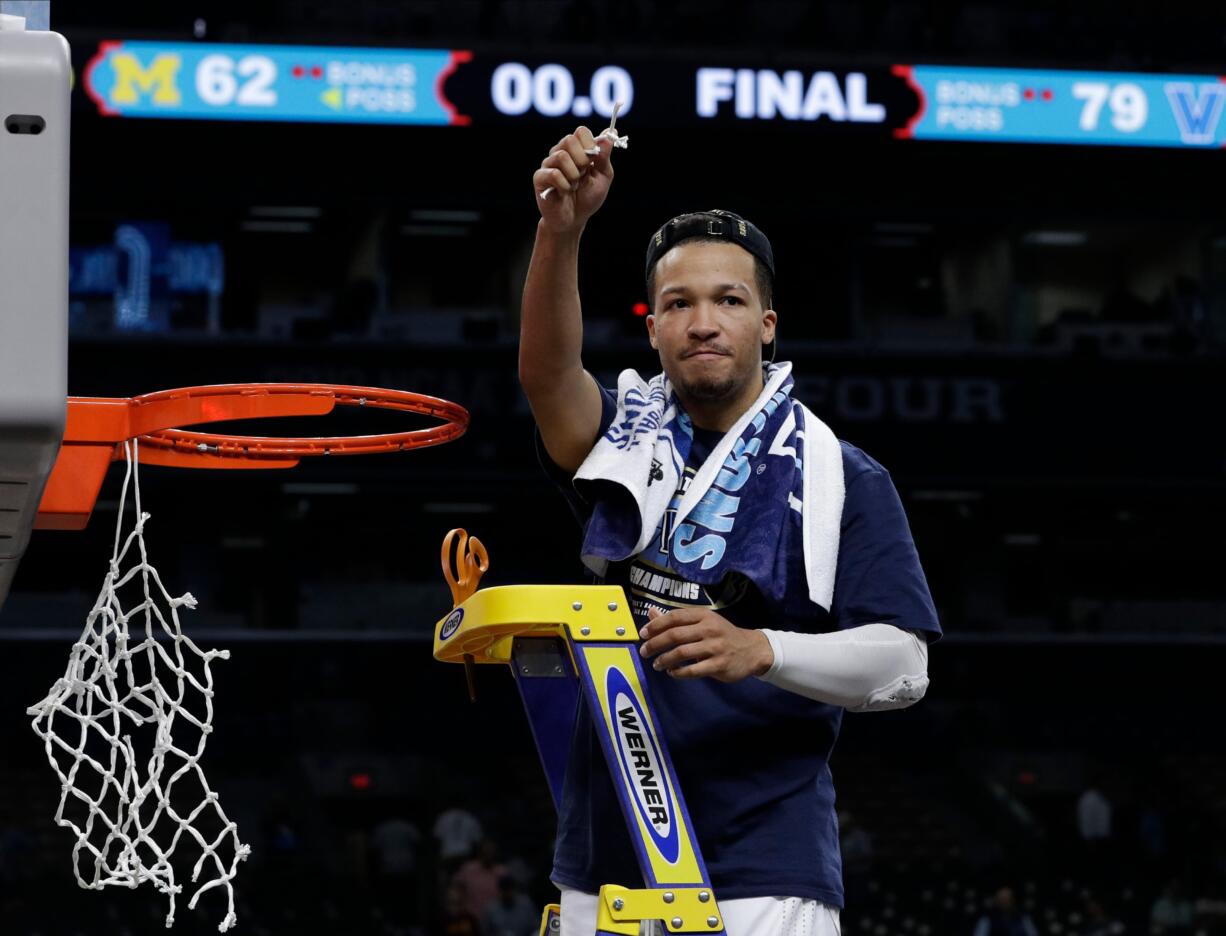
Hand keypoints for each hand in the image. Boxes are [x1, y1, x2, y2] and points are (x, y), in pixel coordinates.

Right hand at [533, 125, 614, 233]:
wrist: (573, 220)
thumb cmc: (588, 198)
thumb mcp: (603, 177)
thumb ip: (604, 156)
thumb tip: (610, 134)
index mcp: (576, 150)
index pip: (581, 131)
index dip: (590, 145)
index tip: (593, 162)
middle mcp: (560, 153)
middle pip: (569, 140)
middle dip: (582, 160)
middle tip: (583, 175)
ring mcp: (548, 164)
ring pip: (561, 156)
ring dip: (574, 175)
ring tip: (574, 186)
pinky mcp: (540, 178)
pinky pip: (554, 174)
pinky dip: (565, 185)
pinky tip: (565, 192)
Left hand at [638, 606, 773, 682]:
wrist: (752, 650)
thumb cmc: (722, 635)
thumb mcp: (703, 622)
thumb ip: (677, 619)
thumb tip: (651, 613)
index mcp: (703, 615)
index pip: (674, 617)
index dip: (656, 625)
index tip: (643, 634)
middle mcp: (709, 629)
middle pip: (675, 635)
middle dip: (655, 644)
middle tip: (644, 652)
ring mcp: (715, 647)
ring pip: (682, 653)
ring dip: (664, 659)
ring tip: (656, 664)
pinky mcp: (719, 665)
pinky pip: (693, 670)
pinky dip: (678, 672)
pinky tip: (672, 672)